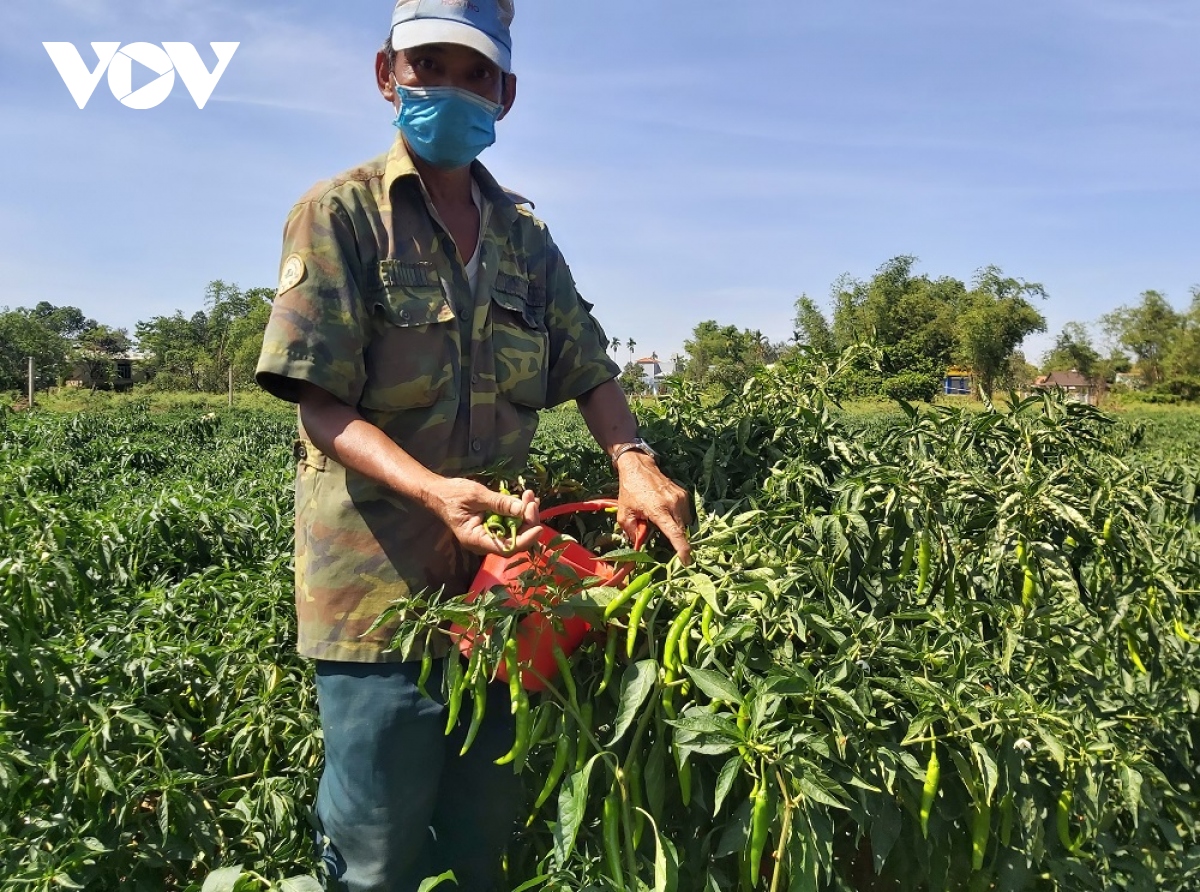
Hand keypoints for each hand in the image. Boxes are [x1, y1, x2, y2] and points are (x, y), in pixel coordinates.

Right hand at [427, 479, 541, 556]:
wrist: (437, 492)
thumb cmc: (451, 494)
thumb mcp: (476, 495)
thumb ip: (498, 503)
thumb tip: (521, 509)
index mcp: (475, 540)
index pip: (506, 548)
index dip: (525, 539)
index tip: (538, 526)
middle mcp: (483, 542)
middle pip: (514, 540)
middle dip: (527, 521)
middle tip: (531, 500)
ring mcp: (488, 535)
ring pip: (514, 531)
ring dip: (525, 515)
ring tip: (530, 496)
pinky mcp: (491, 526)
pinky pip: (509, 523)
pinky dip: (519, 512)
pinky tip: (525, 500)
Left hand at [614, 453, 692, 564]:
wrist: (638, 467)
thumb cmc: (629, 490)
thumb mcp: (624, 513)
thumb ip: (632, 532)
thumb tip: (639, 546)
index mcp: (659, 510)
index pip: (675, 533)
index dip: (682, 549)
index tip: (686, 561)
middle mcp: (673, 503)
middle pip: (681, 531)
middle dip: (675, 539)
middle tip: (662, 538)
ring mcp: (680, 498)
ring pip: (685, 523)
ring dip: (676, 527)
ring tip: (662, 521)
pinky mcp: (684, 494)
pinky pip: (686, 513)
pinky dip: (678, 518)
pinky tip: (666, 514)